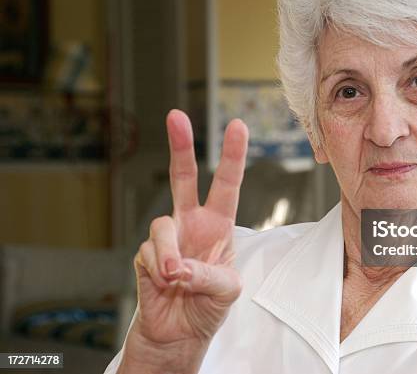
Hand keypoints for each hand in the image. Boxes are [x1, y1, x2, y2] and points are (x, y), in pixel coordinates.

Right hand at [122, 109, 247, 371]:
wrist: (178, 334)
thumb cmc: (208, 307)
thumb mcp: (226, 290)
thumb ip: (208, 273)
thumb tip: (177, 264)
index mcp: (218, 225)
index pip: (226, 185)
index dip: (232, 156)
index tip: (237, 125)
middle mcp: (191, 224)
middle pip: (182, 177)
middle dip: (180, 146)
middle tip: (177, 116)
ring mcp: (167, 237)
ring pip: (161, 225)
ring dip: (169, 253)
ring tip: (176, 277)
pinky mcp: (145, 255)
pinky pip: (147, 253)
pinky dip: (157, 271)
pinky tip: (164, 285)